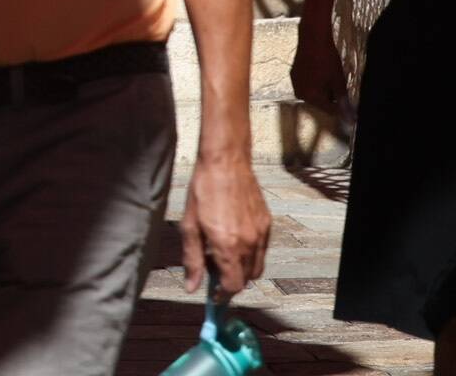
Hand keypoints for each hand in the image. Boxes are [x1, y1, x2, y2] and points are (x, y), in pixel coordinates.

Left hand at [186, 145, 271, 297]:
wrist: (225, 161)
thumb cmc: (203, 190)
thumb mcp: (189, 226)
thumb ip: (192, 259)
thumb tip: (192, 287)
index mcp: (228, 246)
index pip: (233, 286)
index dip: (223, 294)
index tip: (213, 294)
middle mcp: (248, 243)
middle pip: (246, 279)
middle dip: (231, 281)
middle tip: (214, 269)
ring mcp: (261, 233)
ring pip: (257, 267)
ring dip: (242, 269)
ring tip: (224, 253)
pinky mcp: (267, 223)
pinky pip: (262, 249)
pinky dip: (251, 253)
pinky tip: (235, 238)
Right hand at [289, 22, 350, 123]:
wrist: (313, 37)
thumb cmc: (328, 59)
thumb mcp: (339, 81)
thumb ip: (342, 100)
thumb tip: (349, 115)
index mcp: (312, 97)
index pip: (329, 110)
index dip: (341, 110)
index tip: (350, 109)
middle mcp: (300, 93)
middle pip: (320, 103)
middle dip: (331, 99)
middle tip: (341, 90)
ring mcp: (295, 84)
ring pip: (313, 94)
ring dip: (323, 91)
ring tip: (332, 80)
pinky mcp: (293, 75)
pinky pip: (306, 85)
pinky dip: (314, 84)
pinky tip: (321, 74)